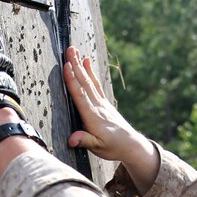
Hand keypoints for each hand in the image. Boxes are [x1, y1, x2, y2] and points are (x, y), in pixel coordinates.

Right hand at [63, 47, 159, 192]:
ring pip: (89, 81)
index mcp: (93, 117)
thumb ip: (85, 141)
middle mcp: (97, 106)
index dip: (72, 80)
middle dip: (76, 65)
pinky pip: (95, 84)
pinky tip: (86, 62)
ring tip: (75, 51)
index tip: (66, 66)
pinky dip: (90, 72)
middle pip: (84, 83)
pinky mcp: (104, 102)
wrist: (131, 144)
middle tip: (69, 49)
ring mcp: (101, 102)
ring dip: (81, 65)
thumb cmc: (113, 147)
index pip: (80, 95)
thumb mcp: (98, 148)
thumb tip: (72, 139)